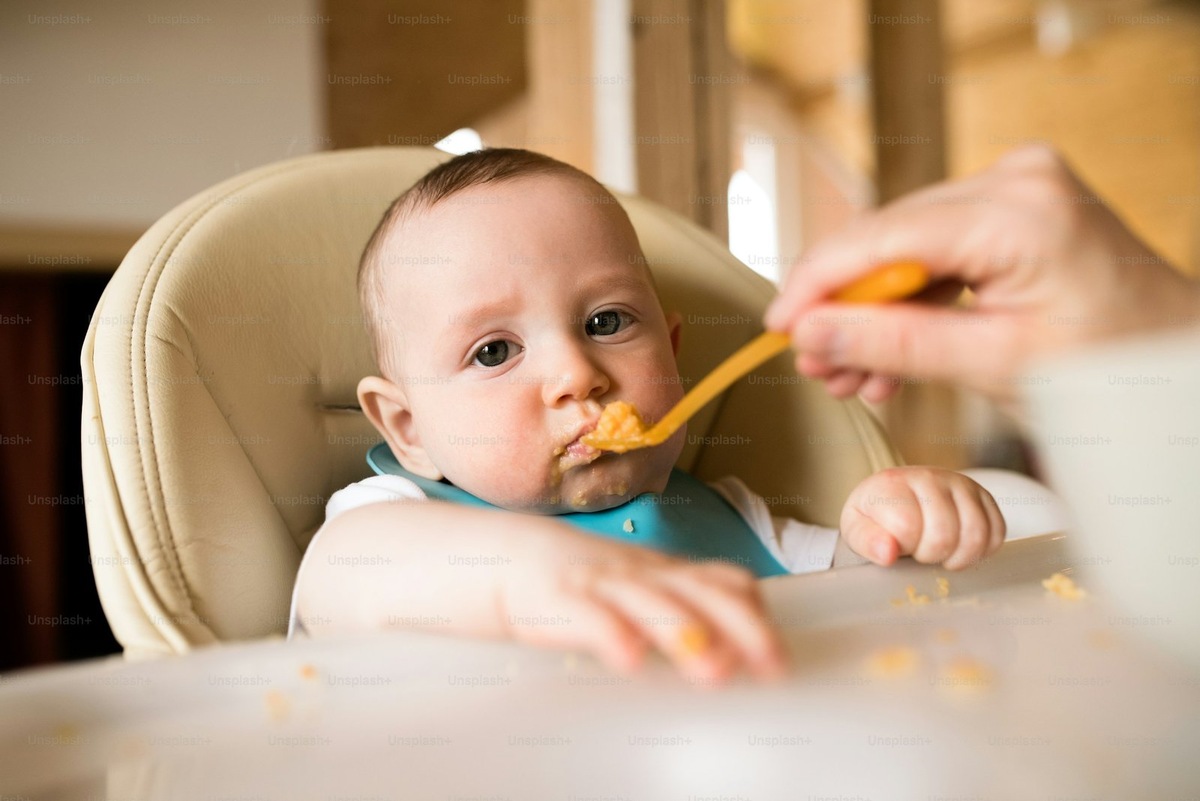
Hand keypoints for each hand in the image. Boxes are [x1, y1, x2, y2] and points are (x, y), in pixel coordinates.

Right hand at [498, 523, 786, 685]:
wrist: (498, 558)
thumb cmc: (576, 585)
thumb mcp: (635, 590)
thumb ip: (681, 607)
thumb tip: (738, 645)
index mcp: (661, 574)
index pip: (721, 582)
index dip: (754, 618)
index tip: (779, 661)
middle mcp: (637, 575)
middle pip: (697, 592)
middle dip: (738, 627)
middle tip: (770, 663)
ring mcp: (596, 583)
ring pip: (648, 602)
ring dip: (685, 631)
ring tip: (714, 667)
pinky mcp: (553, 599)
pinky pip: (584, 614)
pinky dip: (609, 633)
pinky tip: (628, 659)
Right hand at [764, 144, 1199, 404]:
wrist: (1176, 362)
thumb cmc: (1114, 369)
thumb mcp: (994, 364)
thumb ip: (894, 344)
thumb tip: (809, 334)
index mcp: (1020, 211)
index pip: (883, 237)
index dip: (818, 284)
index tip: (777, 328)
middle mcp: (1014, 179)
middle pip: (887, 239)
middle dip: (844, 310)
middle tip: (817, 369)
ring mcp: (1014, 186)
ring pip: (903, 248)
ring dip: (872, 314)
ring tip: (850, 378)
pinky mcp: (1010, 206)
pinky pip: (933, 252)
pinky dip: (908, 304)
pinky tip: (888, 359)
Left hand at [840, 467, 1004, 569]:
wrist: (896, 497)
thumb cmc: (876, 518)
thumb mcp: (856, 530)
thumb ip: (867, 541)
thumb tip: (888, 553)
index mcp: (893, 483)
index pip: (907, 527)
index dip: (904, 548)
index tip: (897, 544)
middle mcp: (929, 476)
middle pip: (944, 533)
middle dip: (931, 555)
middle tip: (919, 552)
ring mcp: (960, 483)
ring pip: (976, 533)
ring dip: (959, 557)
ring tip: (941, 556)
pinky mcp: (983, 495)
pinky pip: (997, 531)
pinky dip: (983, 551)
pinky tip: (962, 550)